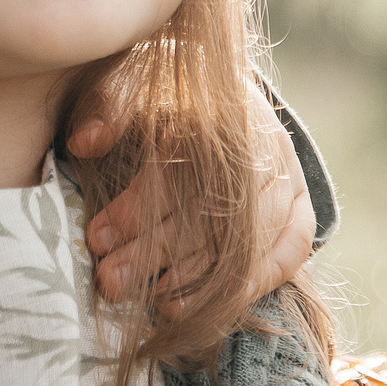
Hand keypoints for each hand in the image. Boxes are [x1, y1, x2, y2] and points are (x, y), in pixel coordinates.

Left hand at [74, 86, 317, 306]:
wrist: (219, 93)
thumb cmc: (167, 94)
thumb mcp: (132, 84)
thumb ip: (109, 107)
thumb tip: (85, 142)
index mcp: (218, 107)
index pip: (177, 167)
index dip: (135, 208)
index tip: (96, 236)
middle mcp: (261, 141)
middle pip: (210, 209)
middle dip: (155, 251)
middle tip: (111, 280)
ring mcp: (288, 174)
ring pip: (249, 234)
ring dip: (201, 274)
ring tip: (156, 299)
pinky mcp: (301, 204)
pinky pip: (293, 246)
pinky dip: (262, 277)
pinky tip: (222, 301)